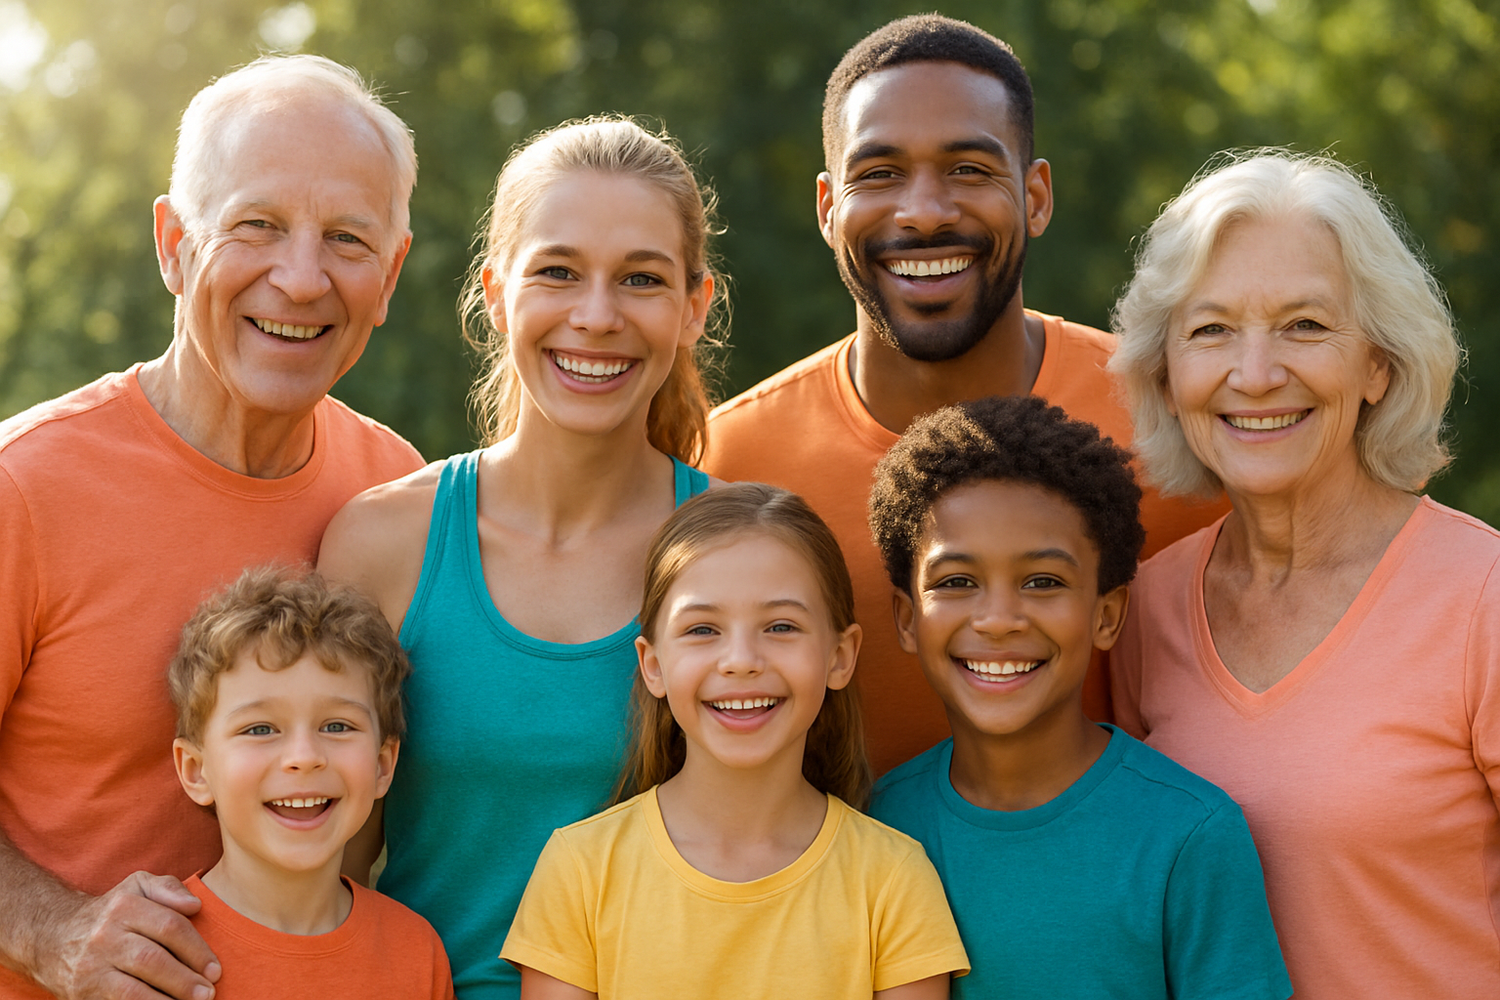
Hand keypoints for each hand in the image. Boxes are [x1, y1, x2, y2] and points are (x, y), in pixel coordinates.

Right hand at [32, 872, 220, 999]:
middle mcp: (105, 935)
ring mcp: (91, 966)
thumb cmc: (111, 913)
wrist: (53, 937)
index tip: (215, 969)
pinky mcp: (83, 992)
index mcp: (124, 905)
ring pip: (134, 990)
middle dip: (185, 980)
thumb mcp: (136, 887)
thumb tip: (195, 905)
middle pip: (152, 960)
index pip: (169, 926)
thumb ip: (168, 888)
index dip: (196, 950)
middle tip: (209, 992)